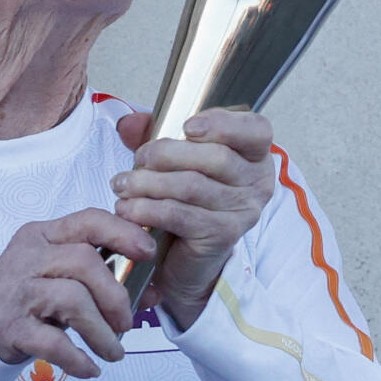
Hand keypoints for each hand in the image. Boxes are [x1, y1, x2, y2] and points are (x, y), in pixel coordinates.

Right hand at [0, 208, 154, 376]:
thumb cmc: (34, 296)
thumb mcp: (65, 276)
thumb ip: (107, 276)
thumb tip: (155, 293)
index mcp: (44, 235)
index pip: (88, 221)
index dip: (123, 233)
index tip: (149, 253)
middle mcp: (27, 257)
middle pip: (84, 262)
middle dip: (115, 295)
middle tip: (127, 322)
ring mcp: (15, 291)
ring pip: (71, 300)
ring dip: (101, 332)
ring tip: (114, 352)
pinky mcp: (9, 326)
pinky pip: (52, 342)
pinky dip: (77, 358)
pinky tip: (91, 368)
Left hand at [112, 107, 277, 329]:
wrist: (187, 257)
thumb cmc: (186, 199)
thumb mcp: (172, 159)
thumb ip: (153, 134)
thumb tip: (127, 123)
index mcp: (255, 156)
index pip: (257, 131)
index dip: (224, 124)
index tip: (187, 127)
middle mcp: (256, 183)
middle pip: (217, 157)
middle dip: (168, 153)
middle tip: (139, 159)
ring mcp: (243, 212)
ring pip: (193, 186)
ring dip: (149, 182)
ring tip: (122, 184)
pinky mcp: (222, 236)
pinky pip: (181, 215)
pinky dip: (148, 209)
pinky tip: (127, 208)